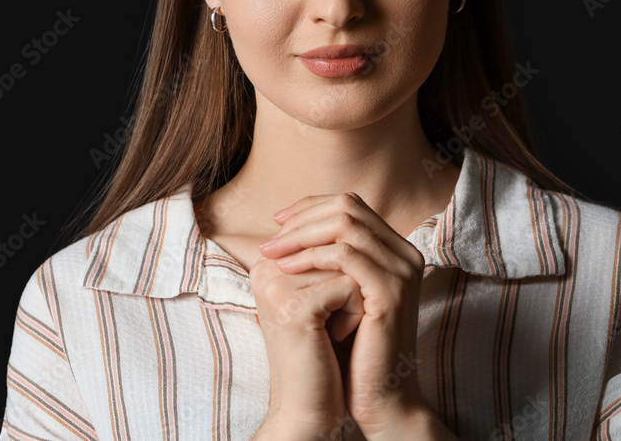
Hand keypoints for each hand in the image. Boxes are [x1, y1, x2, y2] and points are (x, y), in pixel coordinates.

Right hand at [249, 240, 365, 436]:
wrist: (309, 407)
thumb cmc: (322, 354)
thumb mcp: (321, 296)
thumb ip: (325, 258)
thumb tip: (354, 213)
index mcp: (268, 263)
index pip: (323, 230)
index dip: (346, 267)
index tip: (330, 306)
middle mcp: (265, 268)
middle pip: (337, 244)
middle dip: (350, 281)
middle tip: (335, 318)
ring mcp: (276, 285)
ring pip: (346, 264)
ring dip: (354, 298)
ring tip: (334, 328)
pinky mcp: (294, 306)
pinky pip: (350, 288)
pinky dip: (355, 315)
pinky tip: (336, 338)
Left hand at [259, 192, 427, 437]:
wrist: (378, 396)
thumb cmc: (354, 348)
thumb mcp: (338, 293)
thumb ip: (326, 259)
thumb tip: (282, 228)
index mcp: (394, 250)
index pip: (350, 205)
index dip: (310, 208)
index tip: (277, 224)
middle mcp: (404, 254)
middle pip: (348, 207)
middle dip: (302, 219)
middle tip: (270, 239)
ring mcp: (401, 271)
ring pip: (345, 225)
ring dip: (301, 236)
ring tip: (272, 254)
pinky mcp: (391, 292)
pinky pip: (346, 256)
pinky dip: (312, 257)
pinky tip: (288, 269)